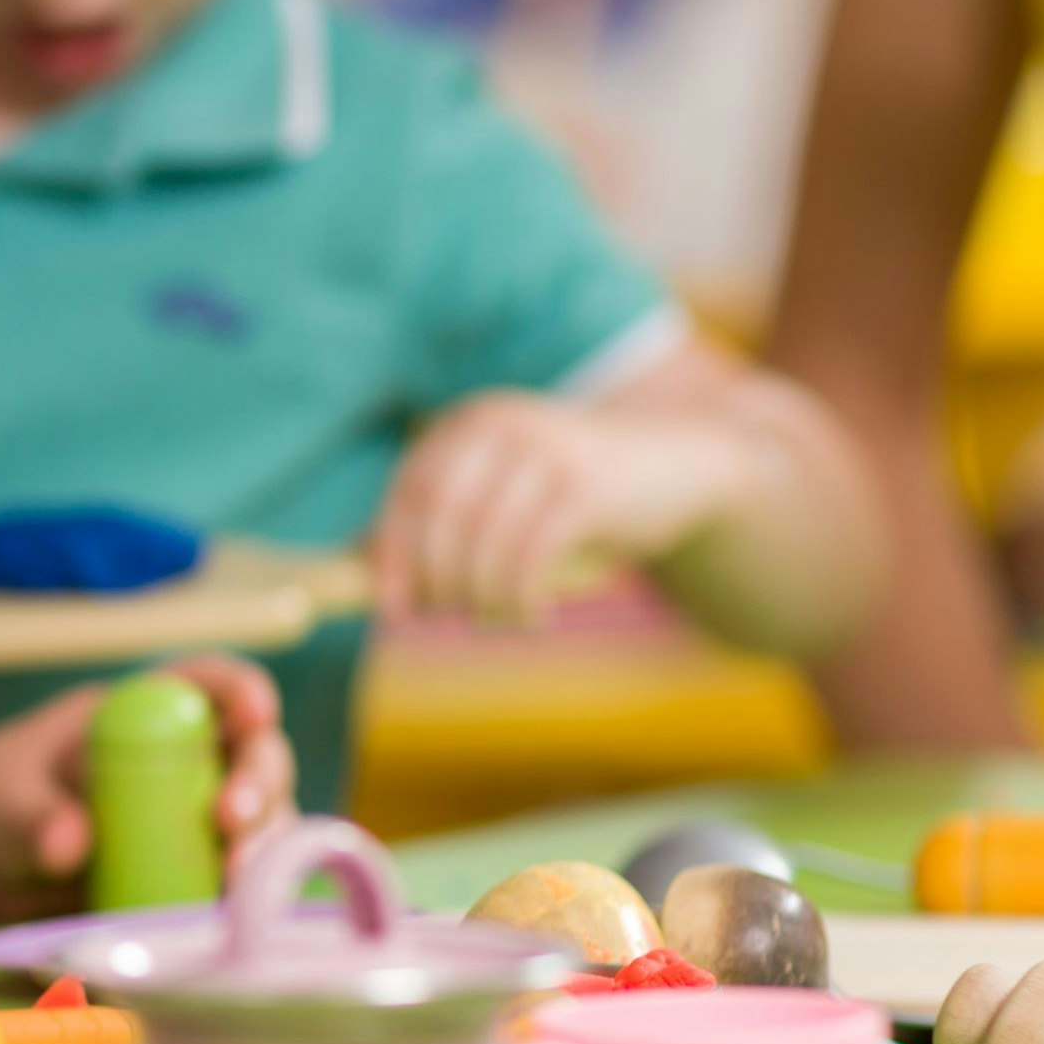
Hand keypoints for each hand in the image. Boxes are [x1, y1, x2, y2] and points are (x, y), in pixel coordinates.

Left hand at [0, 653, 292, 919]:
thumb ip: (27, 815)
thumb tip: (69, 841)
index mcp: (143, 714)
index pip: (208, 684)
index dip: (241, 691)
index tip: (255, 713)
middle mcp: (190, 765)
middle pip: (255, 759)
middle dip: (258, 784)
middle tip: (232, 822)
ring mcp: (200, 829)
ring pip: (264, 828)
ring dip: (262, 851)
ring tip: (233, 883)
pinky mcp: (199, 887)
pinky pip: (241, 892)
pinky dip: (244, 906)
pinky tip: (227, 925)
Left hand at [373, 390, 747, 625]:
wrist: (681, 464)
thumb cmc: (576, 491)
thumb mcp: (506, 493)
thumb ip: (445, 520)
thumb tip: (363, 568)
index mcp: (470, 424)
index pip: (410, 490)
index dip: (392, 554)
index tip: (391, 608)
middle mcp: (500, 426)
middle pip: (440, 516)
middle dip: (435, 578)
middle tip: (444, 618)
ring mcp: (544, 451)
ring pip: (484, 542)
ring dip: (480, 597)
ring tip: (494, 620)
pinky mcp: (584, 486)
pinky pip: (530, 556)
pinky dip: (520, 598)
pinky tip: (531, 616)